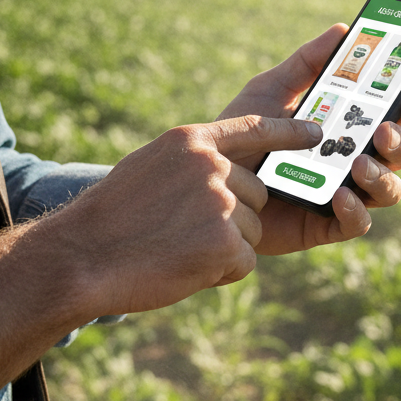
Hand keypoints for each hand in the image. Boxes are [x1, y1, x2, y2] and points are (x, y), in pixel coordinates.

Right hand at [64, 115, 318, 315]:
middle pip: (256, 193)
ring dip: (224, 245)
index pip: (254, 129)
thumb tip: (220, 166)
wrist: (82, 257)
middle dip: (232, 217)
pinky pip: (244, 260)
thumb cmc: (110, 216)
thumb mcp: (148, 166)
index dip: (289, 132)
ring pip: (251, 228)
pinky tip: (183, 266)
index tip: (317, 134)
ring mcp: (220, 203)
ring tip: (177, 248)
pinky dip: (220, 271)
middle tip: (184, 232)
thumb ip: (189, 162)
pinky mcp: (226, 243)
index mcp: (191, 140)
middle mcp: (210, 165)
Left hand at [216, 25, 400, 254]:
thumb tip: (344, 30)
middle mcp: (351, 159)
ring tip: (360, 163)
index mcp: (345, 124)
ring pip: (387, 189)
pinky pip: (356, 223)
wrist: (206, 178)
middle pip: (398, 151)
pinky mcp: (325, 224)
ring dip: (383, 175)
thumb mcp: (271, 89)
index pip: (392, 114)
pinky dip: (356, 210)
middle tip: (385, 129)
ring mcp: (343, 192)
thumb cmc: (241, 131)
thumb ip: (306, 63)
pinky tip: (341, 195)